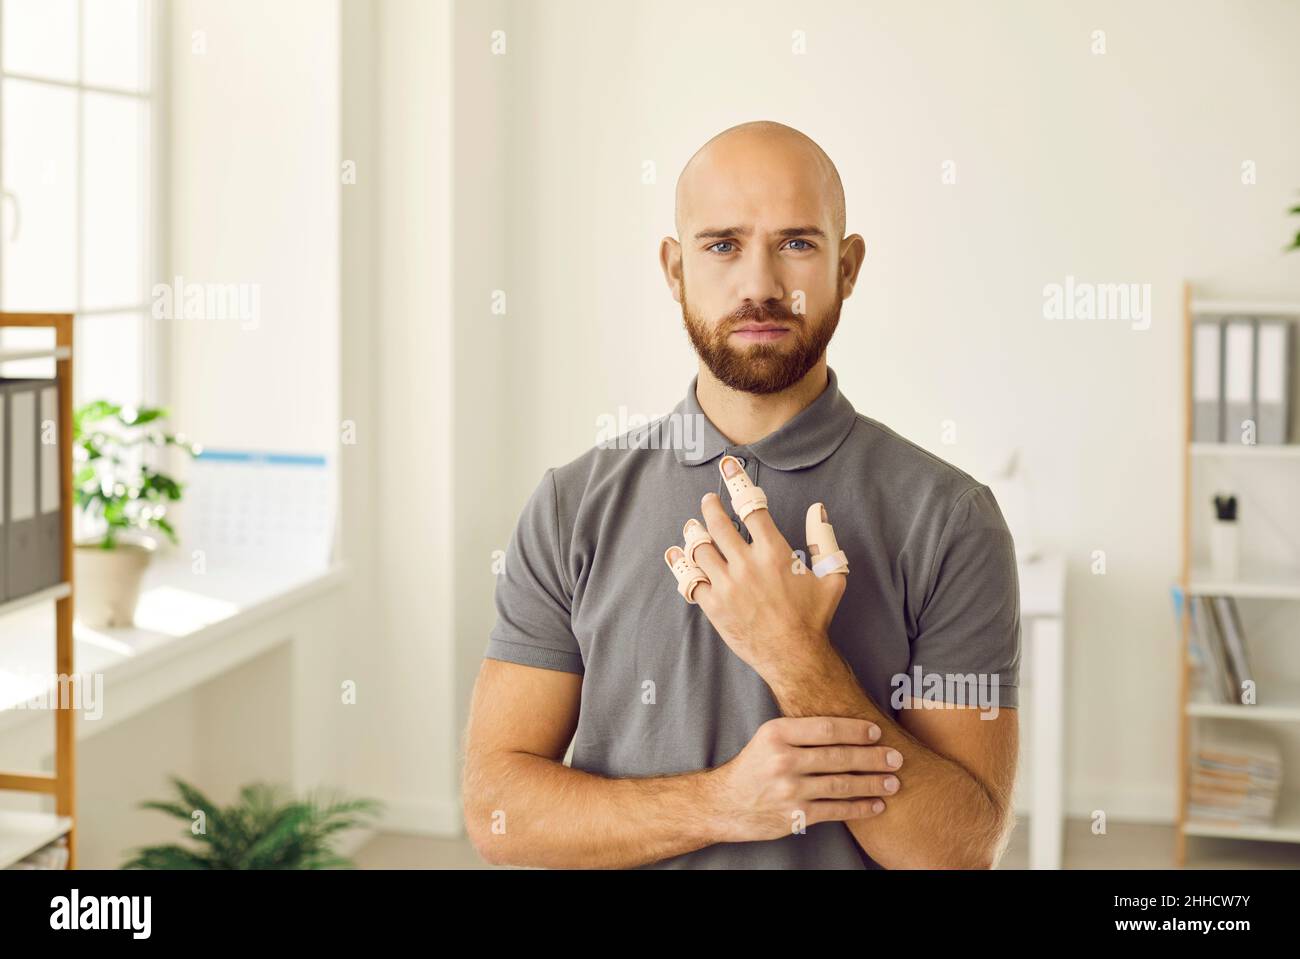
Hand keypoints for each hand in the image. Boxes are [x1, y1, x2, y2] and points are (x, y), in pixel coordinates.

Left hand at [664, 454, 848, 675]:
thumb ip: (824, 541)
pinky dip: (681, 565)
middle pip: (718, 524)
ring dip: (694, 534)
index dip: (738, 483)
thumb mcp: (832, 576)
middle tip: (708, 502)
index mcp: (774, 552)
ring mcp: (727, 585)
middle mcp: (747, 564)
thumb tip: (818, 510)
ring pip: (700, 549)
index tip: (729, 468)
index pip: (751, 508)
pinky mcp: (714, 606)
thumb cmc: (814, 617)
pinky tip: (676, 555)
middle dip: (710, 508)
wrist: (794, 656)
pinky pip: (690, 580)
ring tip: (693, 528)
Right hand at [707, 716, 900, 841]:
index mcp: (777, 734)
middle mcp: (782, 760)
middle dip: (872, 758)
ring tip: (893, 782)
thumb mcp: (770, 738)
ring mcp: (789, 790)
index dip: (855, 730)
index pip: (826, 728)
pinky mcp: (794, 815)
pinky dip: (859, 808)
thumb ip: (802, 731)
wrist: (726, 802)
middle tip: (896, 758)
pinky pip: (835, 810)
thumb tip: (849, 724)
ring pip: (841, 785)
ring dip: (872, 784)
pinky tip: (876, 805)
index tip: (877, 731)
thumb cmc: (754, 765)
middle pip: (838, 757)